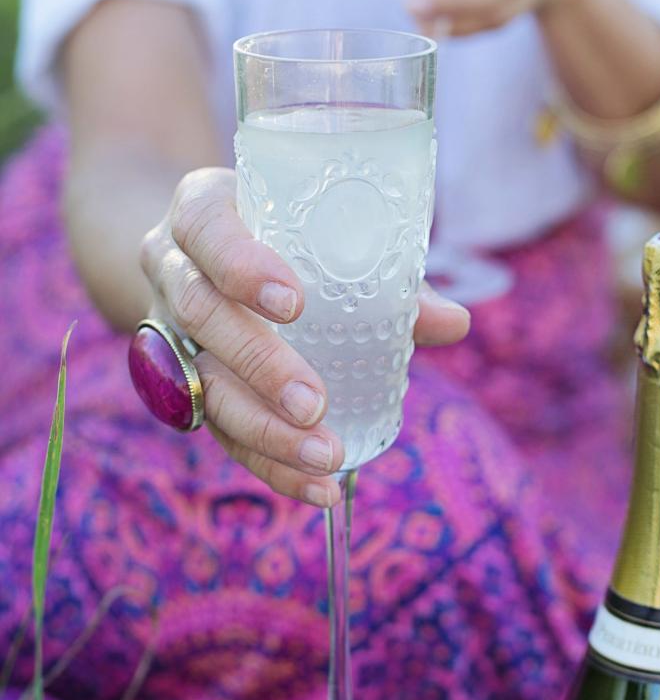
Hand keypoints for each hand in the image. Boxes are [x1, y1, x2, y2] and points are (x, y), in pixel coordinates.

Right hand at [140, 169, 469, 504]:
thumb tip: (453, 323)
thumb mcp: (324, 232)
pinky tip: (314, 487)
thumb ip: (387, 272)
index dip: (242, 266)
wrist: (205, 255)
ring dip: (263, 428)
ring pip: (201, 382)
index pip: (206, 229)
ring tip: (323, 457)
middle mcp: (172, 267)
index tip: (293, 304)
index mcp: (202, 211)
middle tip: (315, 403)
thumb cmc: (286, 233)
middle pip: (201, 315)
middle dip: (259, 364)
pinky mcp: (180, 384)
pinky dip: (268, 463)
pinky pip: (216, 428)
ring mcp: (167, 328)